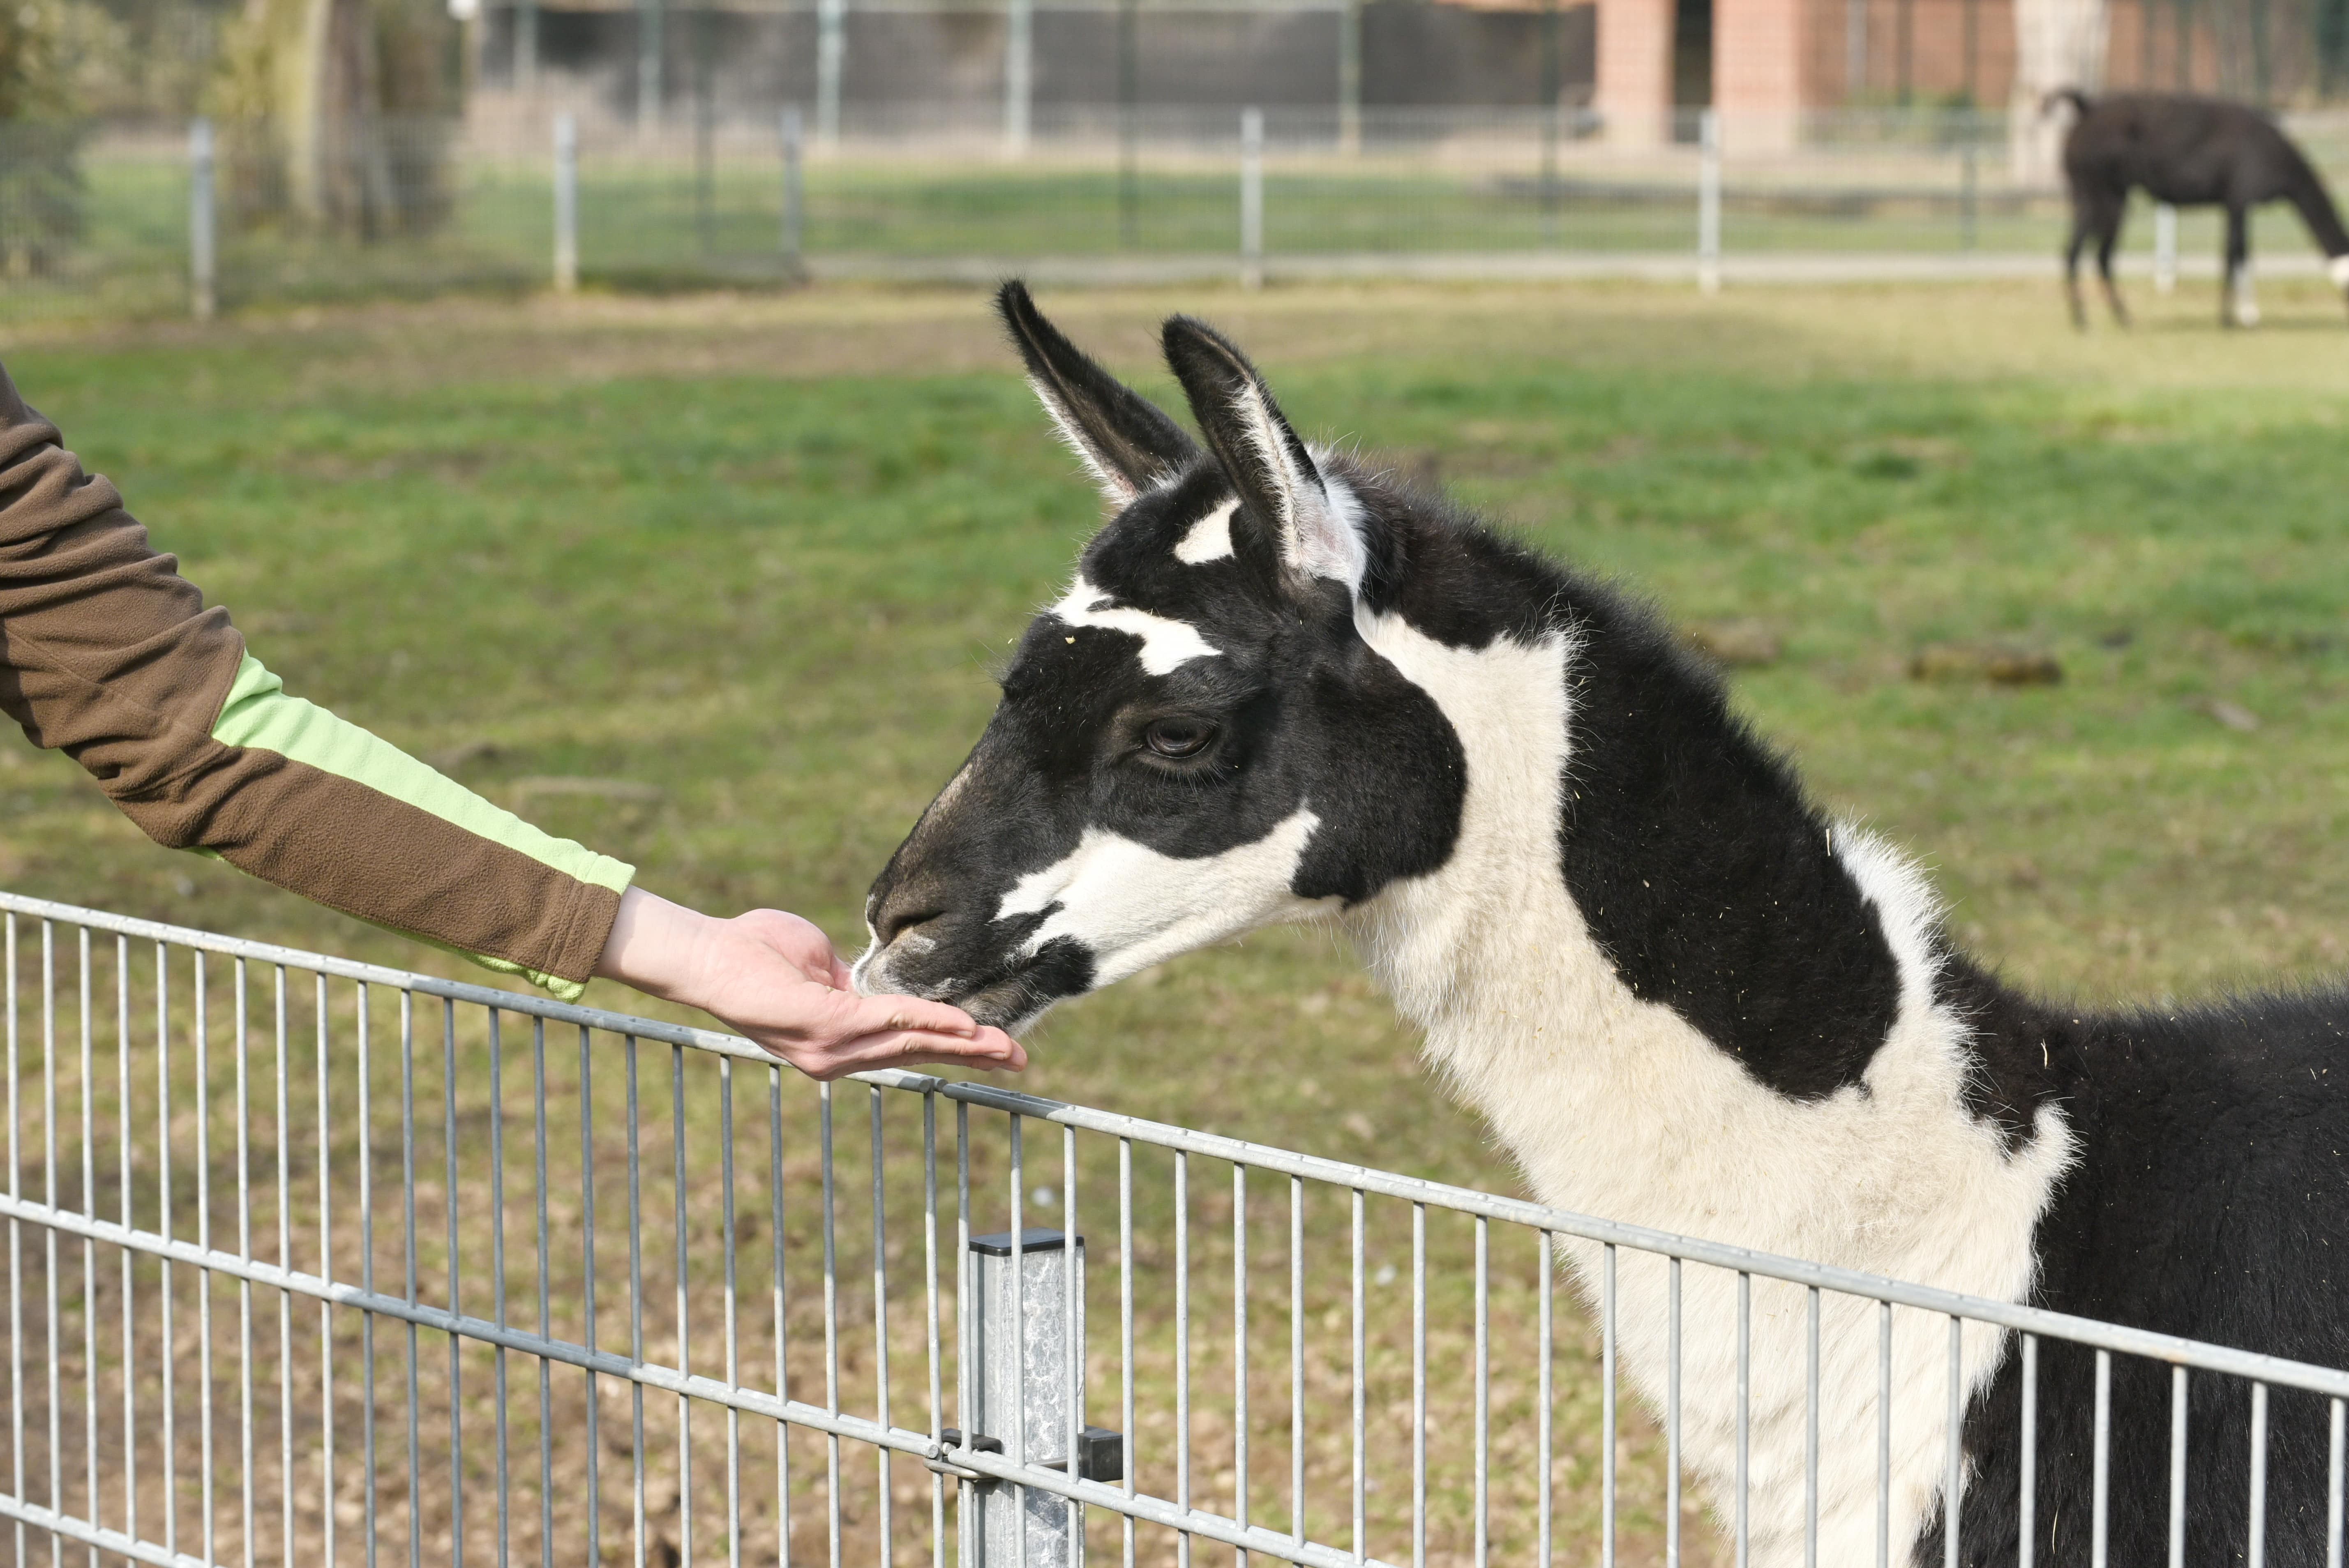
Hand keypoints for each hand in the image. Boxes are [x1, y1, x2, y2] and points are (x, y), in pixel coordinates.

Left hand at [593, 887, 1026, 1080]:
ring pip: (911, 1044)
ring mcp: (830, 1047)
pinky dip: (929, 1021)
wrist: (708, 953)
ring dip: (962, 1044)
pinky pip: (889, 1023)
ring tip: (1004, 1047)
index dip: (950, 1046)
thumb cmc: (754, 950)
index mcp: (836, 1043)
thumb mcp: (819, 965)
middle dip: (971, 1057)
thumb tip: (876, 981)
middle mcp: (835, 1057)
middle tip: (1018, 1059)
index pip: (905, 1047)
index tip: (992, 1046)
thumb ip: (852, 981)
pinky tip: (961, 1024)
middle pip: (917, 1055)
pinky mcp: (825, 1025)